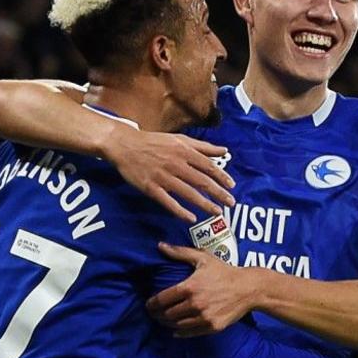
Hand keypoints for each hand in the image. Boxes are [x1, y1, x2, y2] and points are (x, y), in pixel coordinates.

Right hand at [106, 128, 233, 222]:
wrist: (125, 145)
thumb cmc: (154, 142)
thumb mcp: (180, 139)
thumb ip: (203, 147)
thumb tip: (224, 150)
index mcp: (183, 151)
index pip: (208, 166)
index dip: (221, 177)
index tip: (232, 186)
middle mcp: (175, 164)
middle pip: (201, 181)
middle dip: (218, 193)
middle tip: (231, 203)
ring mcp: (163, 177)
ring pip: (188, 193)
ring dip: (204, 204)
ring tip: (217, 212)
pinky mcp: (150, 188)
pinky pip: (168, 202)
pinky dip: (180, 211)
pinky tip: (191, 218)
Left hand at [149, 245, 261, 335]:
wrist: (248, 288)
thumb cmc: (224, 271)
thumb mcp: (203, 258)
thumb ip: (180, 252)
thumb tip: (160, 245)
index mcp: (189, 287)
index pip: (162, 299)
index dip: (151, 304)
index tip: (148, 305)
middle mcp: (195, 304)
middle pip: (167, 314)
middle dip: (157, 315)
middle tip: (154, 313)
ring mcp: (204, 317)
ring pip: (177, 325)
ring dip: (167, 324)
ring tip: (164, 320)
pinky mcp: (212, 326)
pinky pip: (190, 333)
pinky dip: (180, 332)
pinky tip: (176, 330)